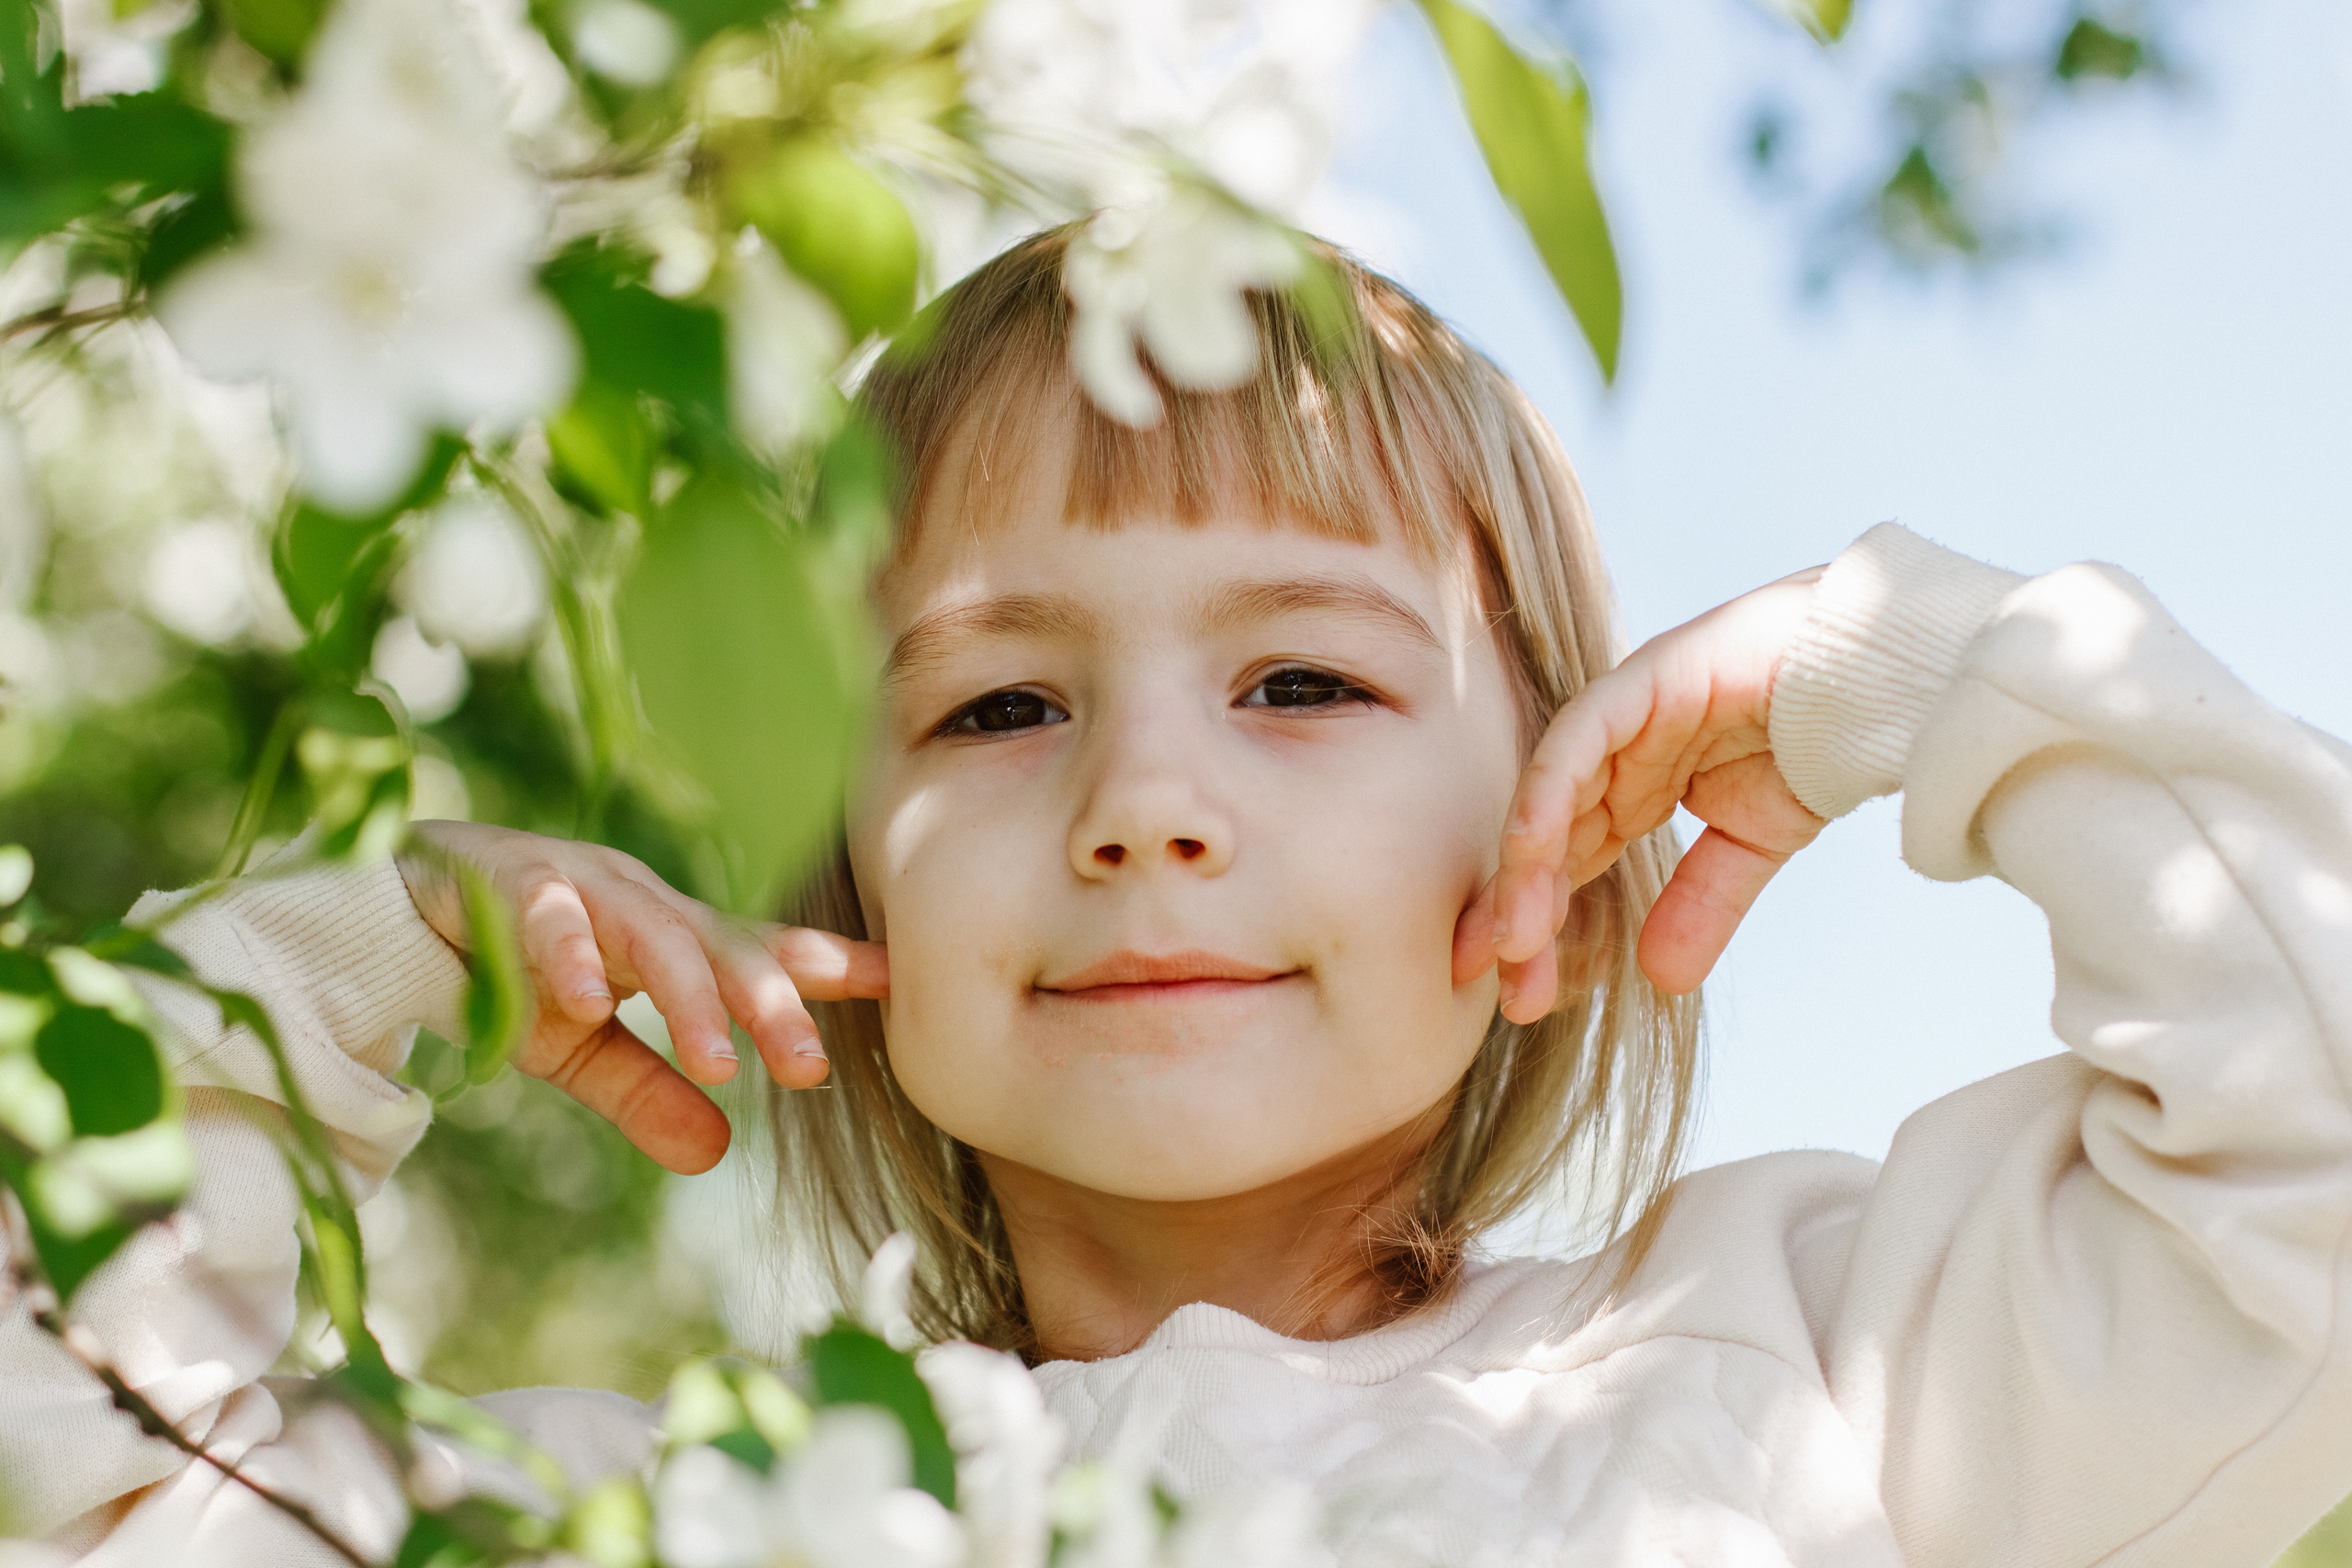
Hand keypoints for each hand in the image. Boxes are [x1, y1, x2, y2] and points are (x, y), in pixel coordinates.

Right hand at [397, 822, 886, 1174]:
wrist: (398, 903)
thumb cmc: (510, 968)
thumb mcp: (581, 1049)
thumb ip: (645, 1093)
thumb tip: (714, 1157)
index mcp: (670, 937)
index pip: (759, 952)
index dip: (827, 965)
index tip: (897, 981)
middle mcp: (640, 903)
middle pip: (723, 950)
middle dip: (771, 1005)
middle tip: (810, 1068)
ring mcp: (579, 885)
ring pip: (651, 935)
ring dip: (687, 998)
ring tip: (715, 1062)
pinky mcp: (510, 881)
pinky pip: (547, 916)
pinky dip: (568, 955)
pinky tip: (591, 1001)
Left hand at [1455, 567, 1828, 1017]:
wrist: (1887, 685)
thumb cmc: (1820, 744)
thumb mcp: (1751, 847)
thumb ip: (1701, 906)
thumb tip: (1663, 983)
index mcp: (1634, 787)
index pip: (1568, 864)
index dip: (1539, 926)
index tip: (1518, 995)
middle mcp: (1617, 753)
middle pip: (1546, 839)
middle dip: (1516, 913)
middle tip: (1495, 985)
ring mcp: (1626, 714)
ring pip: (1551, 796)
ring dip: (1527, 869)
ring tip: (1516, 943)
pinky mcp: (1645, 681)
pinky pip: (1580, 740)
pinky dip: (1550, 794)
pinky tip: (1531, 851)